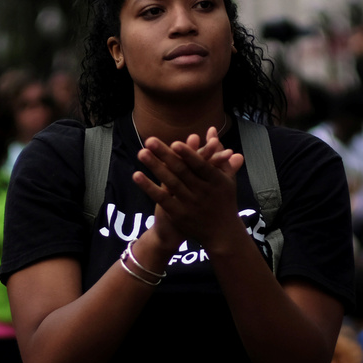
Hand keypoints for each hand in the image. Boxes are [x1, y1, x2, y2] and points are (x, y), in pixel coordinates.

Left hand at [134, 128, 245, 251]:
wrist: (222, 233)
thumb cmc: (224, 200)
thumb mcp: (226, 177)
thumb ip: (218, 153)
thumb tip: (212, 129)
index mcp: (216, 180)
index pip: (201, 166)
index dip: (189, 155)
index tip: (176, 144)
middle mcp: (203, 192)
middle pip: (182, 171)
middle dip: (165, 155)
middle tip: (150, 141)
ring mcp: (190, 204)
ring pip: (170, 183)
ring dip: (155, 167)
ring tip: (141, 153)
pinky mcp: (178, 214)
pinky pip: (161, 198)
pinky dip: (149, 187)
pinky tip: (136, 175)